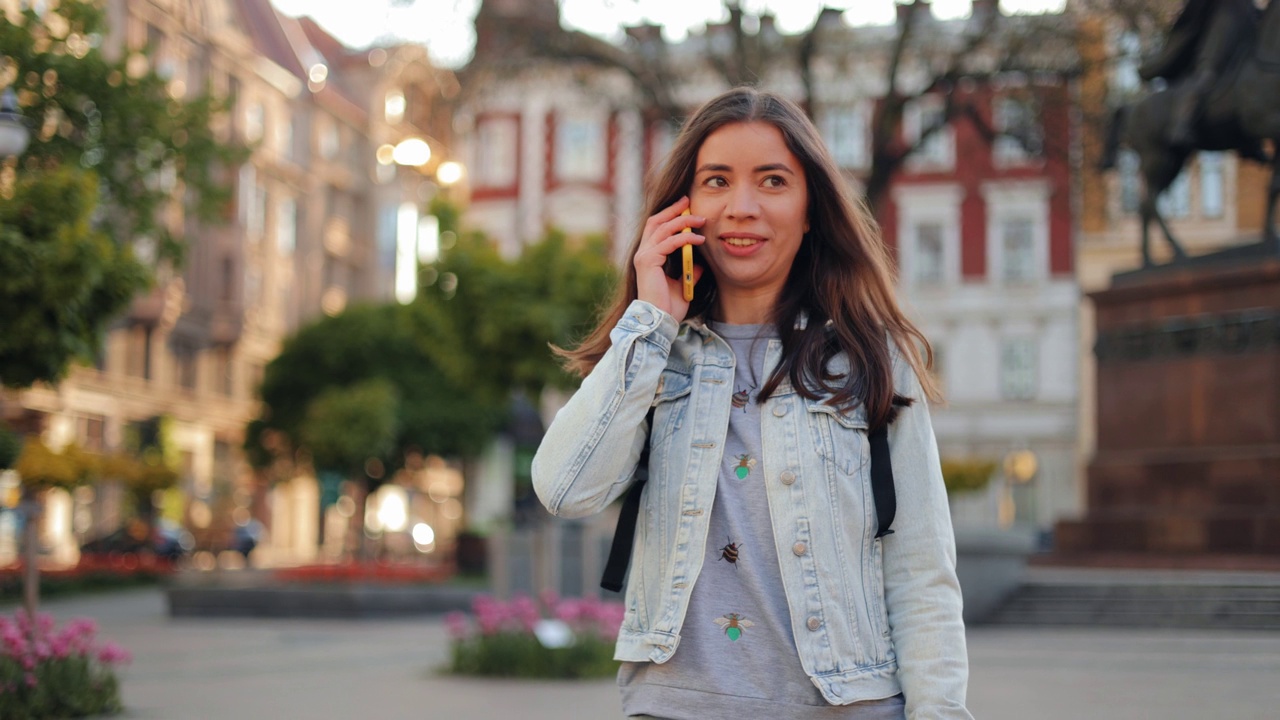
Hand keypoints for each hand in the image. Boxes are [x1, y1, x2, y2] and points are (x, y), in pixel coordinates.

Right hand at [634, 196, 705, 321]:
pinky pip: (669, 242)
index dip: (669, 215)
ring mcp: (643, 256)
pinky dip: (685, 238)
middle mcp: (643, 253)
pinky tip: (699, 239)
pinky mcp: (648, 262)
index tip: (685, 207)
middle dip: (673, 210)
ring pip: (663, 228)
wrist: (660, 321)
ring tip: (700, 220)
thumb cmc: (669, 307)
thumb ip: (689, 271)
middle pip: (656, 221)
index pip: (656, 228)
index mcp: (648, 257)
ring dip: (683, 221)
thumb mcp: (683, 284)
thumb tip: (700, 263)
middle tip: (689, 201)